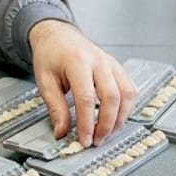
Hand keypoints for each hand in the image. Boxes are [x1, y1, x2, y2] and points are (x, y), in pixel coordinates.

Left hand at [29, 20, 137, 147]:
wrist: (58, 34)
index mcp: (77, 62)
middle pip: (112, 97)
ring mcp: (111, 63)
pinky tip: (115, 117)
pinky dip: (126, 107)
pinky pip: (130, 89)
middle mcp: (98, 61)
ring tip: (106, 132)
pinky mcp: (118, 67)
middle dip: (106, 124)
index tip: (85, 139)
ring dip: (120, 118)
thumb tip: (62, 132)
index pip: (86, 98)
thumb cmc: (50, 54)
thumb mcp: (44, 81)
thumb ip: (55, 107)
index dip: (87, 123)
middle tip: (97, 140)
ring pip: (127, 94)